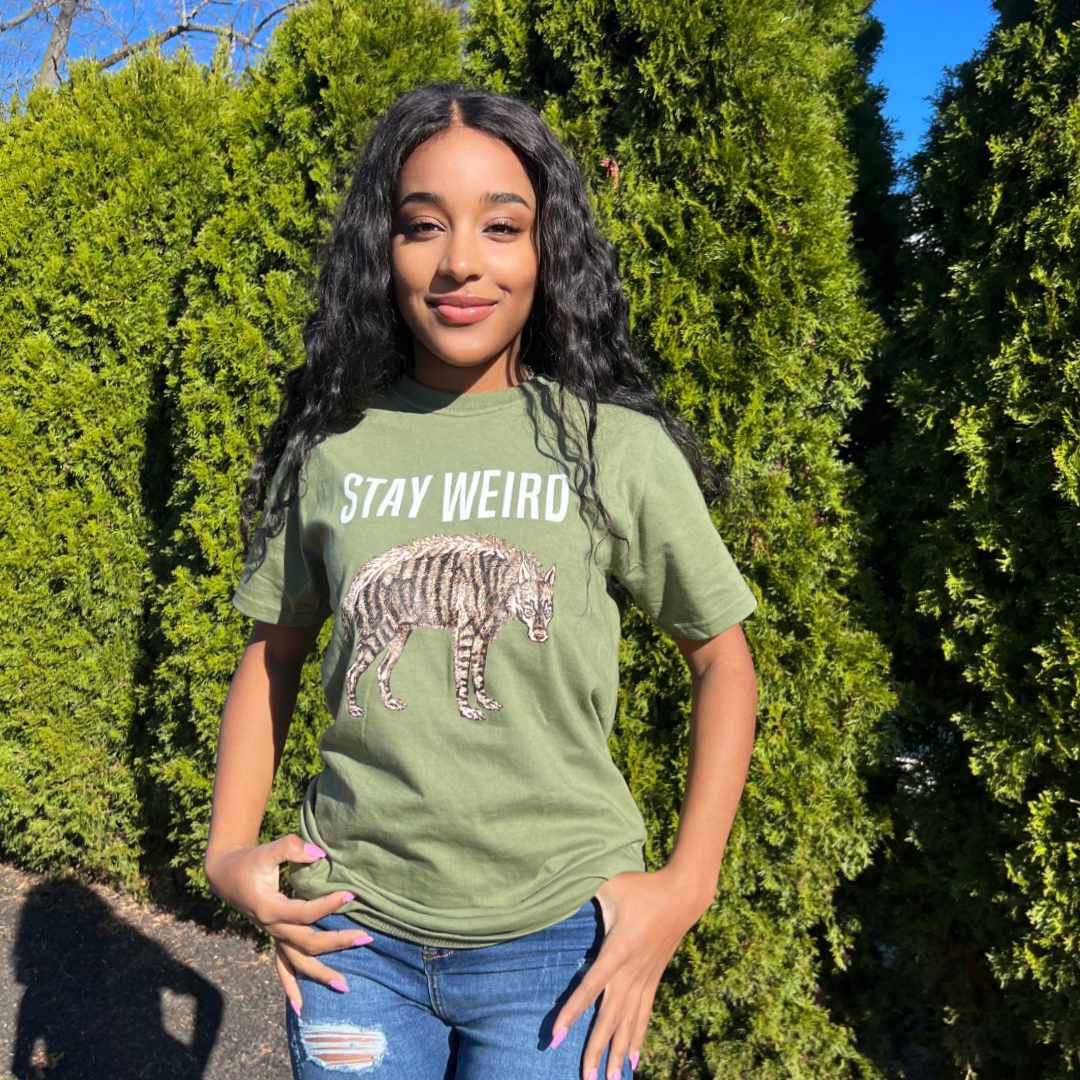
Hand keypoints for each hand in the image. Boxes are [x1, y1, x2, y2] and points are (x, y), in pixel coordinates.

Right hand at [204, 833, 372, 1015]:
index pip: (305, 913)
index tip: (351, 895)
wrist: (227, 875)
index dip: (328, 905)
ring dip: (320, 975)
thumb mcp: (269, 850)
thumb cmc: (250, 861)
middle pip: (308, 943)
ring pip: (297, 962)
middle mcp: (272, 928)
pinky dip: (291, 987)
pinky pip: (282, 968)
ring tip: (345, 987)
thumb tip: (320, 854)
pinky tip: (301, 1009)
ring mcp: (273, 936)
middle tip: (366, 937)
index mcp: (270, 908)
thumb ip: (291, 848)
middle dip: (338, 942)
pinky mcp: (275, 938)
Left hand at [549, 867, 710, 1079]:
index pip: (589, 987)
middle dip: (595, 1050)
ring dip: (616, 1053)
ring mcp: (645, 978)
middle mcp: (631, 972)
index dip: (571, 1013)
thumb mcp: (610, 885)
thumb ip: (585, 889)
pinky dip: (636, 1039)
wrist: (683, 894)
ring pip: (628, 1023)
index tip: (556, 1037)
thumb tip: (560, 886)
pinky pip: (643, 1015)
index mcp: (617, 951)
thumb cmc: (643, 887)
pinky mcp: (654, 979)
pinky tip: (632, 1062)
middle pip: (610, 1018)